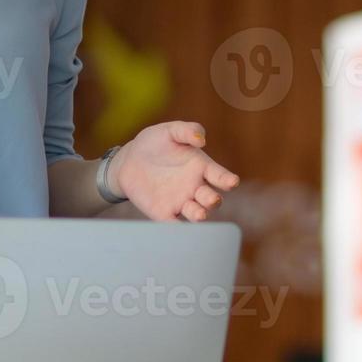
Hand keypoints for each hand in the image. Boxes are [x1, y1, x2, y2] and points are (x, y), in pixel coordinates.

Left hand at [110, 121, 239, 221]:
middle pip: (210, 199)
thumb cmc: (154, 143)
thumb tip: (201, 140)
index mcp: (201, 167)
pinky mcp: (164, 213)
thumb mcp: (170, 131)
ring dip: (200, 215)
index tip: (232, 182)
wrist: (129, 160)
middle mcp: (195, 187)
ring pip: (196, 214)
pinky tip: (179, 230)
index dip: (227, 180)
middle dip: (213, 201)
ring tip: (199, 214)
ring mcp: (181, 202)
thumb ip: (187, 131)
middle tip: (211, 199)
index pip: (219, 176)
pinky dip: (178, 229)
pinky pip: (174, 224)